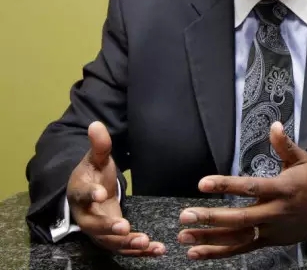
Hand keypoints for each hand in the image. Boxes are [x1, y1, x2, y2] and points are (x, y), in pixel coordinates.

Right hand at [66, 121, 164, 255]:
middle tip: (124, 228)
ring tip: (147, 243)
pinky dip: (139, 251)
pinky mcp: (111, 239)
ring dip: (128, 244)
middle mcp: (86, 215)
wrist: (88, 193)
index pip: (82, 194)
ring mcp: (97, 231)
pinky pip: (124, 248)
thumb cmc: (93, 174)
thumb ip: (99, 144)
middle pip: (94, 225)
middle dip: (108, 228)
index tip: (101, 193)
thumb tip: (96, 124)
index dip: (90, 194)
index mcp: (79, 192)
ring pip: (110, 242)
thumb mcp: (96, 158)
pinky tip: (157, 249)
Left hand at [177, 121, 306, 259]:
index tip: (203, 183)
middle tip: (186, 216)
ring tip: (184, 237)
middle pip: (239, 218)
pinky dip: (218, 252)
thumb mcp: (304, 160)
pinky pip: (241, 248)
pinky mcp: (267, 242)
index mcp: (282, 189)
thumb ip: (285, 145)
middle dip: (211, 218)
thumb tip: (274, 125)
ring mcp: (269, 230)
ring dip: (209, 238)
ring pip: (237, 237)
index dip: (226, 185)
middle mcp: (274, 212)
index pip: (251, 188)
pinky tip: (197, 252)